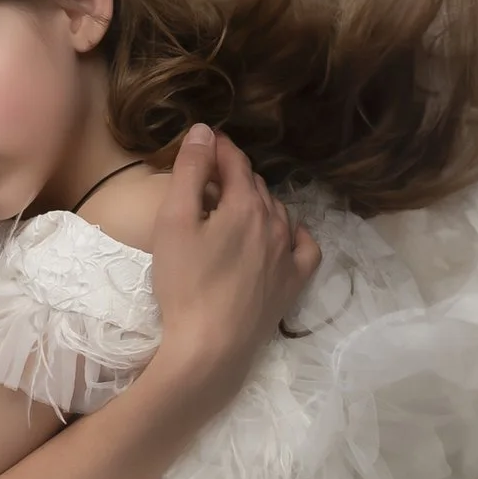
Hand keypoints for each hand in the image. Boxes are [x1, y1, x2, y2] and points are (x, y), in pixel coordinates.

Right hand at [145, 126, 319, 406]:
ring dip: (256, 202)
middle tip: (206, 179)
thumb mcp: (174, 222)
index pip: (234, 162)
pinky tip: (281, 236)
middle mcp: (275, 223)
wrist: (210, 347)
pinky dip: (292, 233)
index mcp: (245, 204)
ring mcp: (288, 255)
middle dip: (232, 175)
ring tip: (232, 207)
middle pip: (255, 185)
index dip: (217, 147)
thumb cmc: (185, 283)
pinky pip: (304, 247)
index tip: (203, 141)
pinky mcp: (293, 283)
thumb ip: (190, 172)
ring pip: (277, 212)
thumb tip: (204, 131)